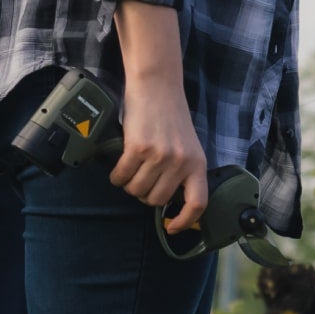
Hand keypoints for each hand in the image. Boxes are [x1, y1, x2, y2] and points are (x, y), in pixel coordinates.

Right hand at [110, 79, 208, 232]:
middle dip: (145, 195)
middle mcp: (181, 162)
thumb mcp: (187, 146)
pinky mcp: (139, 149)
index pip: (198, 203)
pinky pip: (122, 176)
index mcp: (198, 164)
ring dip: (129, 185)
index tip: (171, 227)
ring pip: (137, 190)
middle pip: (157, 200)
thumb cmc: (171, 116)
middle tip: (141, 181)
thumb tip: (170, 200)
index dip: (184, 221)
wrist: (158, 86)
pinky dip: (116, 176)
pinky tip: (119, 169)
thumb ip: (183, 171)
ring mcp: (160, 156)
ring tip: (131, 171)